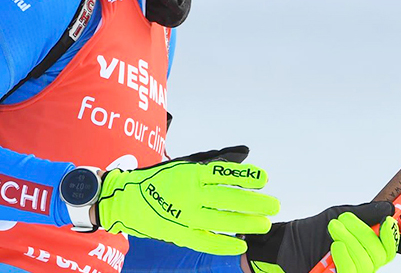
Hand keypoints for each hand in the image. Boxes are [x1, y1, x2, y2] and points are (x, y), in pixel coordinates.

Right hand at [96, 148, 278, 254]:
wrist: (126, 200)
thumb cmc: (160, 180)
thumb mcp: (185, 166)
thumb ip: (213, 165)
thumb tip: (243, 157)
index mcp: (191, 174)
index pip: (224, 174)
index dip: (246, 176)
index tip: (265, 178)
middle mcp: (189, 194)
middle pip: (228, 199)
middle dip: (255, 203)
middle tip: (274, 205)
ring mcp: (184, 215)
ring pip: (221, 221)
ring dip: (246, 223)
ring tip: (264, 223)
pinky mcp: (179, 233)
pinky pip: (205, 241)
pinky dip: (224, 244)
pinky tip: (241, 243)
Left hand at [245, 202, 396, 272]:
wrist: (287, 244)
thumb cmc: (310, 233)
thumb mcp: (338, 215)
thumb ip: (364, 213)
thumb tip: (388, 209)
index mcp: (364, 246)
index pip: (388, 247)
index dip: (391, 235)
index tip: (386, 222)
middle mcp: (361, 261)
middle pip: (379, 253)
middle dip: (362, 232)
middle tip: (343, 221)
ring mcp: (351, 271)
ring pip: (366, 261)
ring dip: (349, 240)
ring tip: (333, 229)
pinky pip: (352, 271)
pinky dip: (344, 255)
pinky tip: (335, 246)